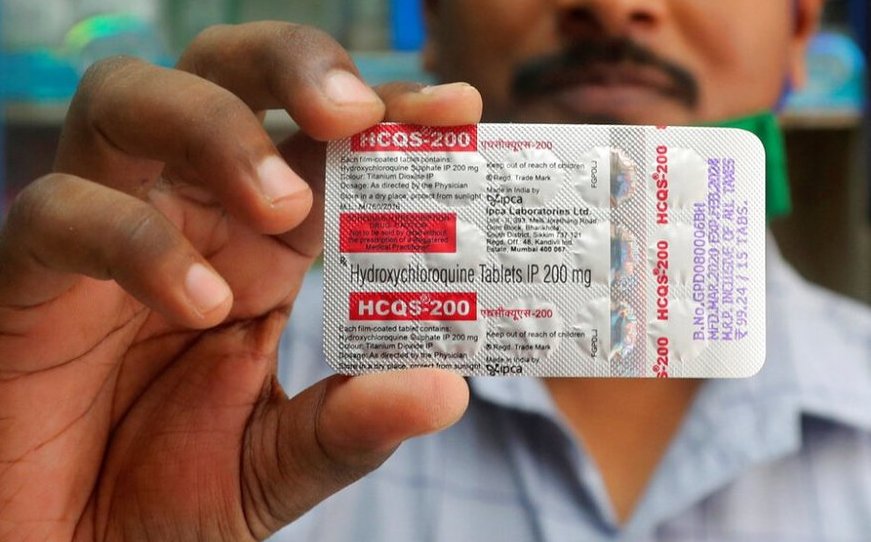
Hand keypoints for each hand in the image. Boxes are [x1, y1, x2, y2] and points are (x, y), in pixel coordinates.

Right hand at [0, 22, 480, 540]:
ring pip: (129, 100)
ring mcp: (105, 231)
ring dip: (217, 127)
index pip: (322, 140)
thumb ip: (353, 426)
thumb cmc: (171, 495)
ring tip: (283, 208)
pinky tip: (200, 305)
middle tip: (355, 115)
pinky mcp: (32, 274)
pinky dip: (136, 242)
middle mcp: (185, 213)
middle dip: (294, 65)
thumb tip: (447, 390)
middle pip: (224, 71)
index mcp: (262, 243)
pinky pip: (64, 212)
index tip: (454, 108)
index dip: (384, 108)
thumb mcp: (280, 463)